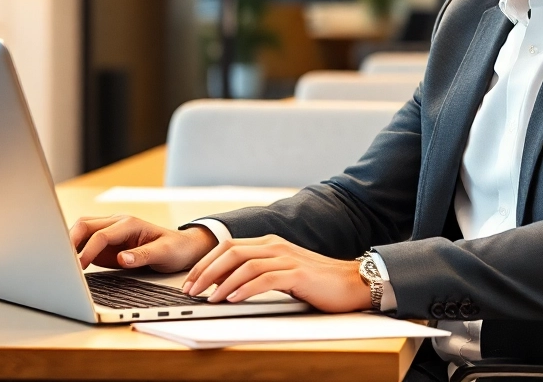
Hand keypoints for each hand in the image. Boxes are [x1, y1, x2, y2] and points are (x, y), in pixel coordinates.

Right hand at [69, 215, 216, 272]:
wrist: (182, 248)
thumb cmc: (176, 248)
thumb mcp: (164, 253)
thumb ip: (143, 255)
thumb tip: (122, 258)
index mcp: (129, 224)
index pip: (101, 234)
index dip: (88, 250)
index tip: (79, 267)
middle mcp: (117, 224)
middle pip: (84, 225)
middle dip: (70, 241)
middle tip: (61, 263)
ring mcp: (110, 233)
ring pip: (82, 231)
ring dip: (70, 244)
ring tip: (61, 264)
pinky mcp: (108, 244)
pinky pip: (86, 243)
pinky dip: (75, 251)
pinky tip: (70, 265)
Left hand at [181, 234, 370, 312]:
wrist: (352, 282)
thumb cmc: (317, 281)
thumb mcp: (283, 272)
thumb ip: (259, 273)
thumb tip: (227, 285)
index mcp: (269, 243)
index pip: (228, 246)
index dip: (206, 262)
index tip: (190, 280)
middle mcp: (275, 245)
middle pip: (231, 252)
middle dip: (206, 271)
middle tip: (191, 289)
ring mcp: (287, 257)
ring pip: (244, 264)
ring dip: (222, 282)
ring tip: (208, 297)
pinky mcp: (298, 273)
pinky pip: (265, 279)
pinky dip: (245, 289)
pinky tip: (233, 299)